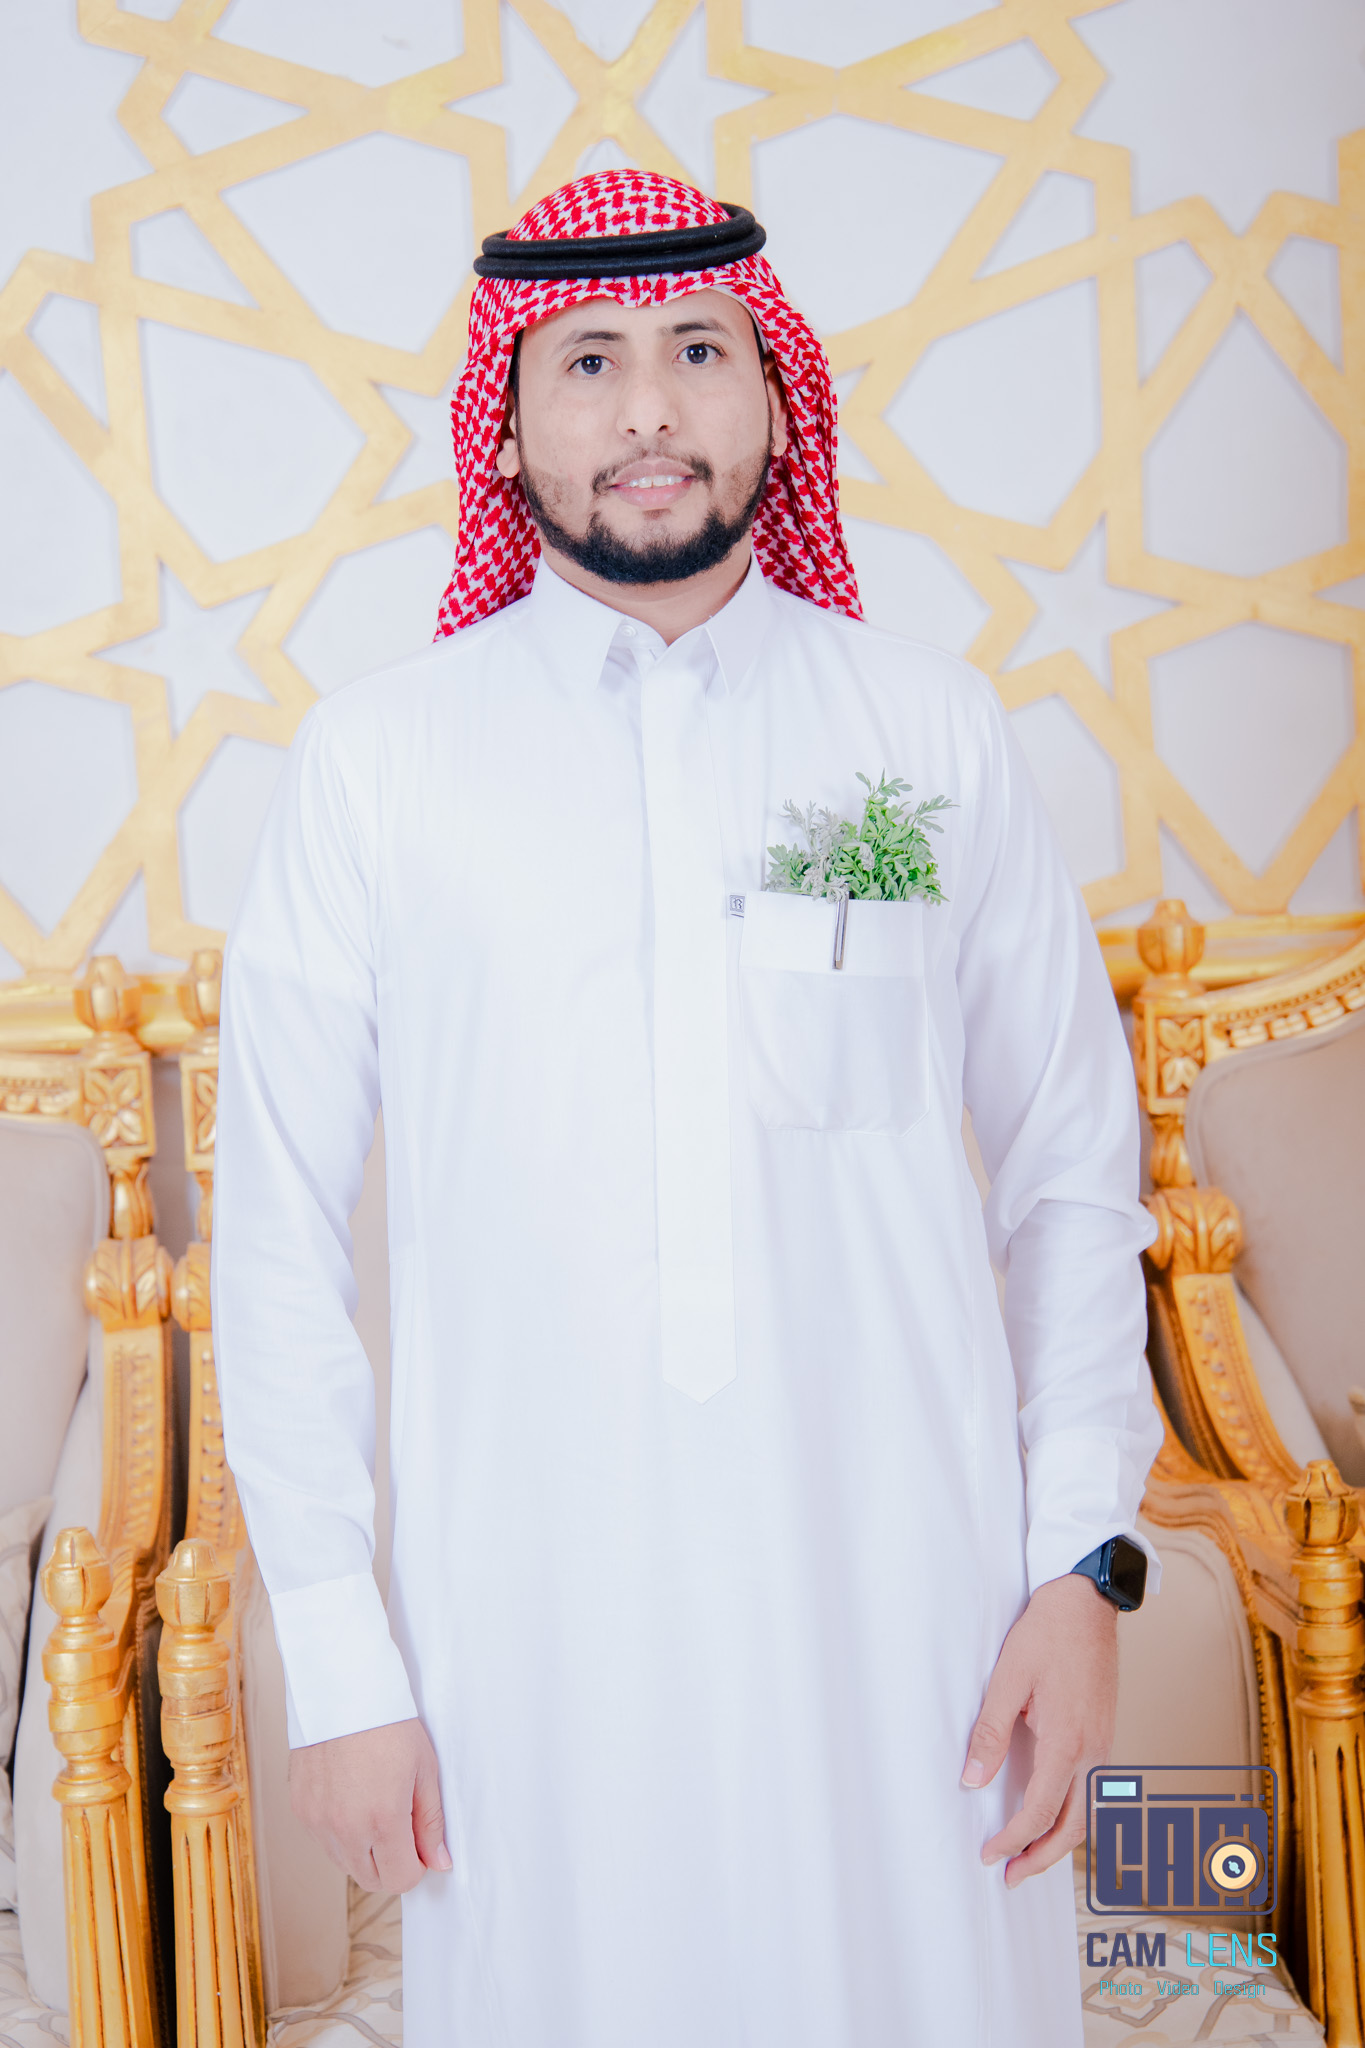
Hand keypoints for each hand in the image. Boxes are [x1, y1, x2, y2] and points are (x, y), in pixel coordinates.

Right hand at [289, 1716, 452, 1892]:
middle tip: (401, 1825)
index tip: (419, 1841)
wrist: (343, 1687)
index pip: (400, 1880)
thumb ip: (430, 1822)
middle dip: (391, 1863)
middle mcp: (345, 1828)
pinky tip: (351, 1797)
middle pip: (371, 1879)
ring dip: (364, 1851)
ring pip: (345, 1863)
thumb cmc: (389, 1723)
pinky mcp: (300, 1809)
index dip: (416, 1865)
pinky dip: (340, 1833)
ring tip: (375, 1805)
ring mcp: (318, 1820)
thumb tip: (438, 1862)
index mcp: (382, 1819)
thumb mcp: (424, 1769)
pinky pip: (324, 1841)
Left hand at [961, 1573, 1116, 1887]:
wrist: (1086, 1603)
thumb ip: (990, 1733)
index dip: (1013, 1840)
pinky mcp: (1104, 1735)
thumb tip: (972, 1781)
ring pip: (1088, 1813)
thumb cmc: (1047, 1635)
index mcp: (1068, 1743)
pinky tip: (1053, 1815)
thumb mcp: (1008, 1679)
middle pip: (1073, 1827)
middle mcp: (1094, 1753)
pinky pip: (1093, 1792)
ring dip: (1059, 1841)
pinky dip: (1073, 1816)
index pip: (1040, 1812)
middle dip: (1042, 1858)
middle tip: (1010, 1875)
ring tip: (1029, 1855)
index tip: (989, 1855)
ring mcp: (1104, 1745)